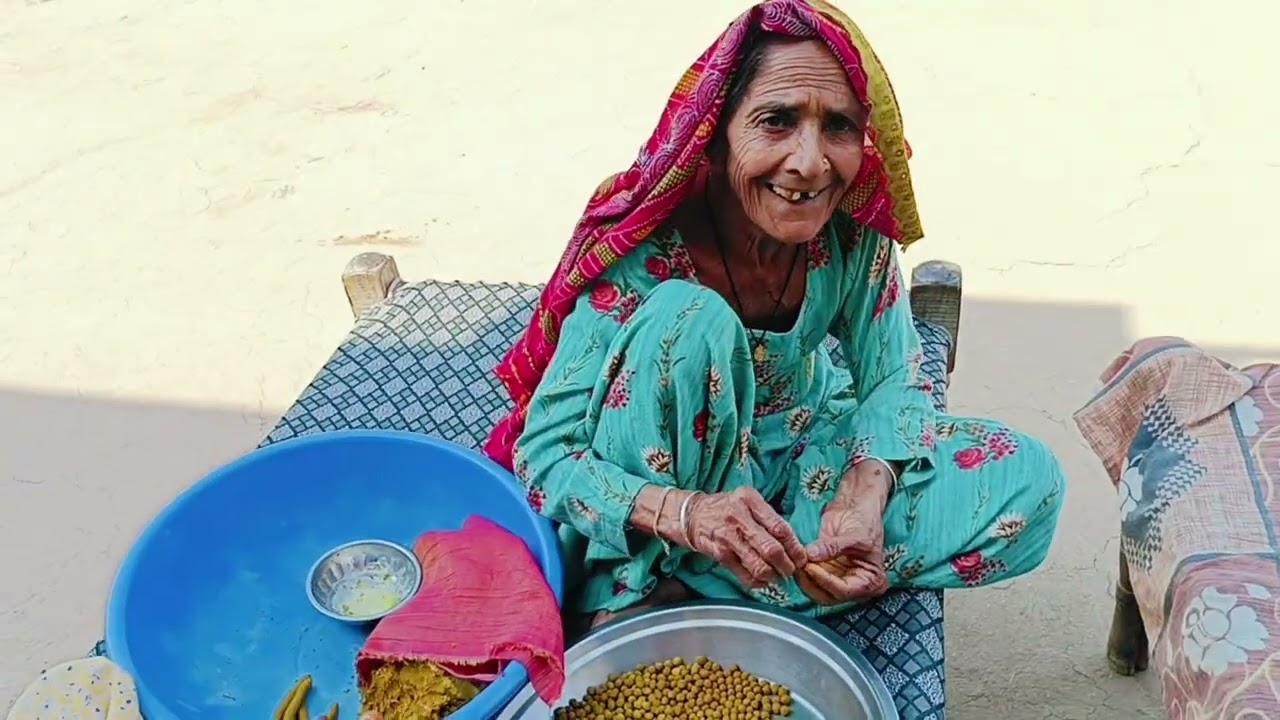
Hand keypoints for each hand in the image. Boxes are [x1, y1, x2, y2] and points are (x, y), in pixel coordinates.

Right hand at [684, 487, 808, 587]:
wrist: (691, 515)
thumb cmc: (726, 508)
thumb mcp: (747, 501)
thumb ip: (768, 517)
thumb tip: (793, 543)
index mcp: (750, 500)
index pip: (780, 527)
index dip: (795, 547)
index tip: (802, 558)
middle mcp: (739, 517)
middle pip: (771, 549)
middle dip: (786, 565)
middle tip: (791, 570)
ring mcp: (727, 537)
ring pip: (758, 565)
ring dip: (773, 576)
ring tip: (777, 577)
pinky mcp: (719, 554)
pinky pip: (743, 574)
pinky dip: (757, 582)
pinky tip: (762, 580)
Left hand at [796, 500, 887, 604]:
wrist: (856, 508)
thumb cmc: (864, 521)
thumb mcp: (853, 535)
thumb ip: (832, 547)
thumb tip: (812, 554)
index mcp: (871, 582)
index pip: (844, 591)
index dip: (825, 581)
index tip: (810, 567)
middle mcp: (855, 586)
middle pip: (828, 596)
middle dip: (812, 582)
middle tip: (801, 565)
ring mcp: (839, 580)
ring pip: (816, 590)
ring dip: (805, 578)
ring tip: (798, 560)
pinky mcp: (826, 573)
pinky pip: (811, 579)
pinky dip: (803, 572)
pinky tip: (798, 559)